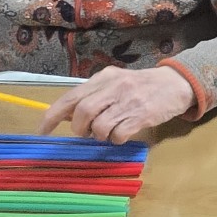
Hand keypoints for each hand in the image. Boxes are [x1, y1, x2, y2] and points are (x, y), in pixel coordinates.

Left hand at [39, 66, 195, 142]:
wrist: (175, 83)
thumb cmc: (140, 86)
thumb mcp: (114, 84)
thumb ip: (92, 96)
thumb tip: (64, 115)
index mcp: (104, 77)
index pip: (71, 97)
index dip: (52, 116)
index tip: (42, 131)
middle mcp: (114, 87)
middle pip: (83, 112)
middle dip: (80, 128)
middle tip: (86, 133)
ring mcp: (128, 101)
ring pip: (100, 127)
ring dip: (100, 135)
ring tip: (109, 131)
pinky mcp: (142, 116)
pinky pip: (119, 135)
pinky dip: (116, 139)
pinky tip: (123, 133)